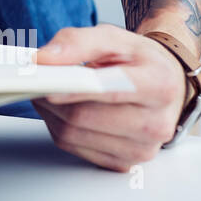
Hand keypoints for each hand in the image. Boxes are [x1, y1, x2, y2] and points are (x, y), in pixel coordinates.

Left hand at [31, 24, 188, 171]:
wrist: (163, 83)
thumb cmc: (138, 60)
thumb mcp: (113, 37)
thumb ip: (77, 42)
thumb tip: (44, 59)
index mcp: (159, 85)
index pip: (111, 90)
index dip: (74, 88)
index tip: (46, 84)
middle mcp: (157, 122)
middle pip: (85, 116)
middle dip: (52, 97)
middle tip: (37, 82)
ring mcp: (142, 148)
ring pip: (73, 135)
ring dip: (51, 113)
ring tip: (49, 93)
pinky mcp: (124, 162)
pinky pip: (74, 148)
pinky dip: (59, 129)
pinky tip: (63, 111)